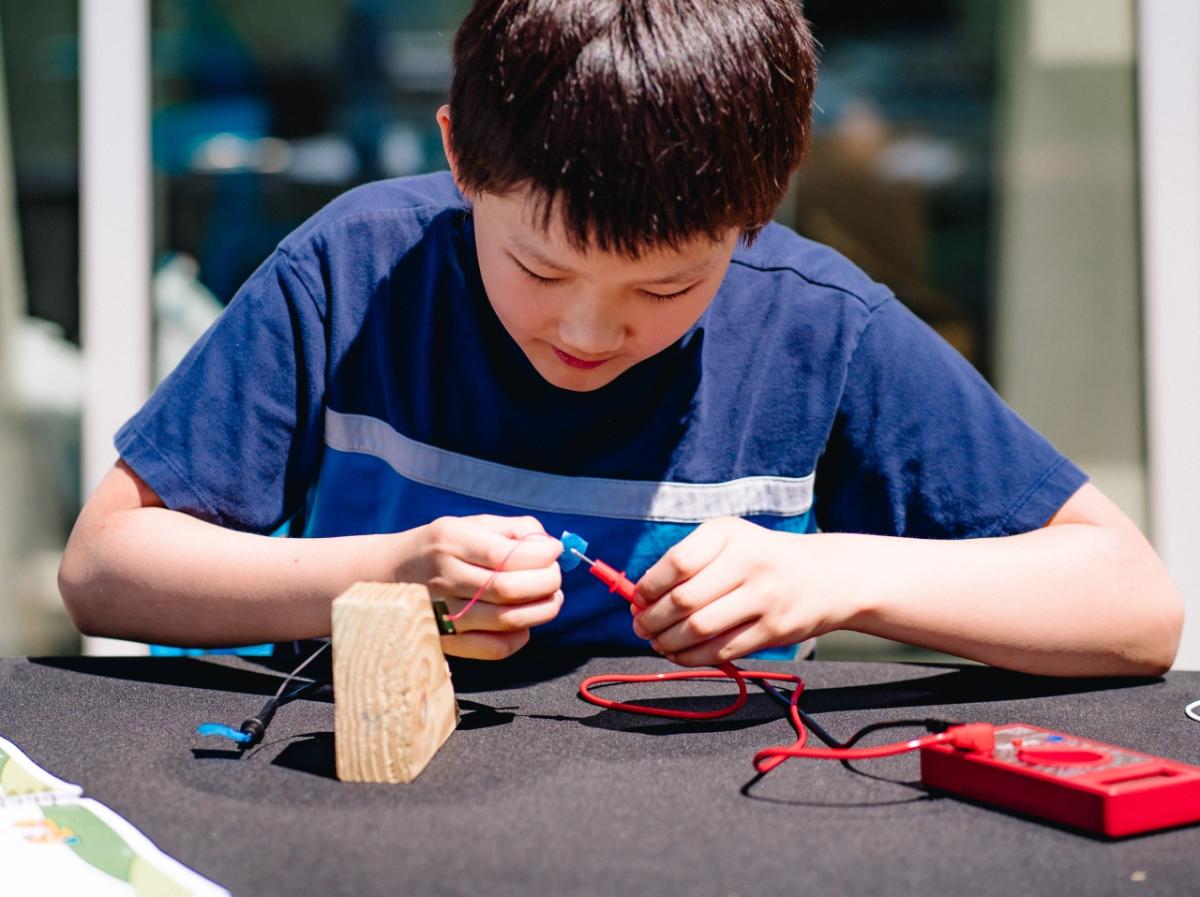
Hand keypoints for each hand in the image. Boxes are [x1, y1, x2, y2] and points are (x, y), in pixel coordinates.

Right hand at [404, 515, 563, 660]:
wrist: (388, 575)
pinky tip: (525, 623)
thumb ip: (512, 530)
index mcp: (451, 541)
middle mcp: (444, 577)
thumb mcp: (470, 524)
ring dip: (542, 610)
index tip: (554, 552)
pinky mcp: (448, 640)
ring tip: (550, 597)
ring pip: (507, 620)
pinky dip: (520, 638)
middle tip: (554, 576)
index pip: (507, 554)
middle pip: (510, 588)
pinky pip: (494, 648)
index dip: (542, 555)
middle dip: (547, 582)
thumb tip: (550, 546)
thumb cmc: (441, 547)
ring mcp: (444, 613)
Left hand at [630, 518, 855, 666]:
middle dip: (652, 619)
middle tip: (641, 625)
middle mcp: (748, 562)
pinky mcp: (773, 630)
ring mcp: (764, 598)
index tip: (638, 599)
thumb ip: (689, 562)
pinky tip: (680, 653)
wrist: (827, 576)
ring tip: (657, 641)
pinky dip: (692, 658)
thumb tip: (641, 598)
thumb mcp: (730, 541)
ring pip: (700, 630)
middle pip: (684, 600)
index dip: (649, 587)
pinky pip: (721, 651)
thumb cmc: (763, 559)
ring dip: (668, 642)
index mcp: (729, 535)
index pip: (677, 563)